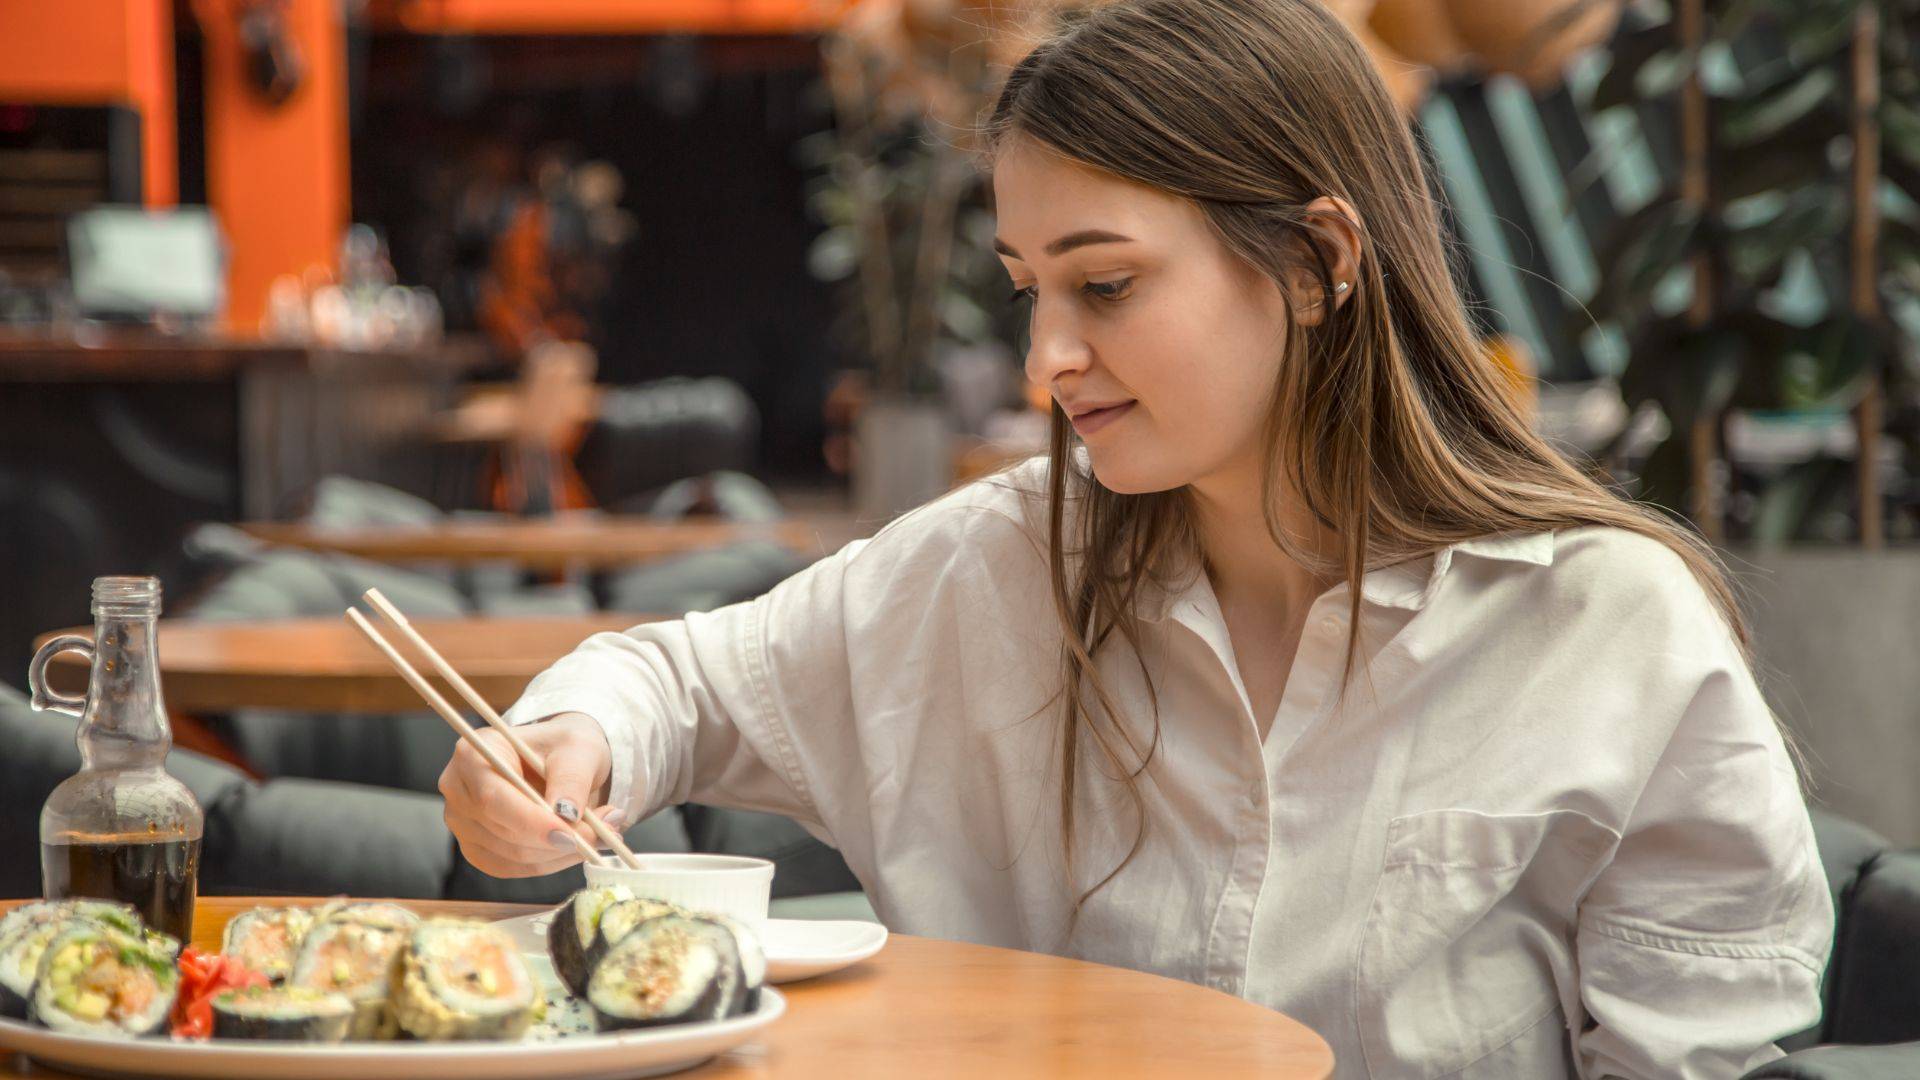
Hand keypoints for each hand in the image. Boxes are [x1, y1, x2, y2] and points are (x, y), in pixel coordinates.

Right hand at [437, 712, 621, 877]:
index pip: (494, 798)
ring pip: (512, 855)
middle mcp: (458, 789)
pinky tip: (575, 846)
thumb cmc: (564, 747)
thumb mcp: (578, 749)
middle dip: (558, 839)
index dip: (532, 822)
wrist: (561, 758)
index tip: (572, 836)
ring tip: (601, 832)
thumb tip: (566, 815)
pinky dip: (550, 862)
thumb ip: (572, 779)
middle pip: (503, 830)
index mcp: (473, 753)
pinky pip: (513, 868)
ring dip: (561, 852)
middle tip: (608, 831)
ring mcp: (463, 823)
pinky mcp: (477, 848)